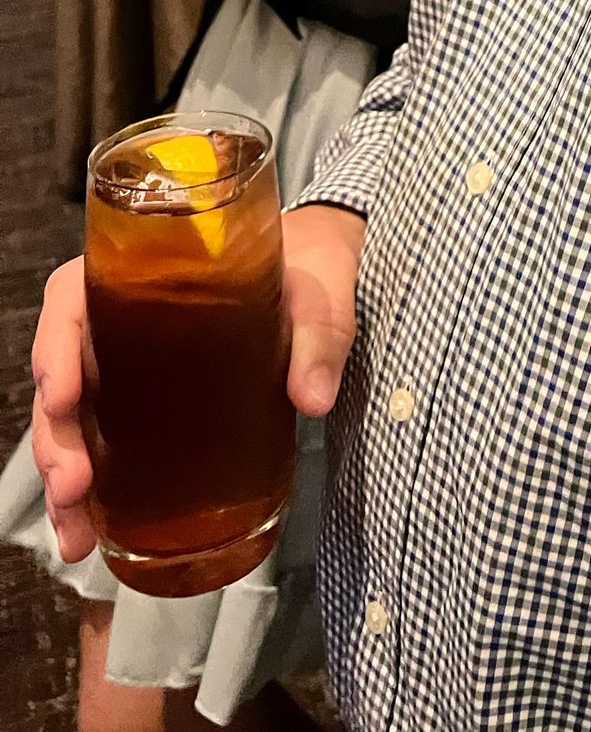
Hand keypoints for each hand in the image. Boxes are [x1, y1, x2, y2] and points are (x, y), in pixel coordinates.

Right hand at [32, 206, 365, 560]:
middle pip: (63, 372)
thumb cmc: (305, 272)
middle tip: (73, 487)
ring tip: (74, 532)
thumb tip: (313, 398)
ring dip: (65, 474)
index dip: (55, 348)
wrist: (320, 277)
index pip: (72, 297)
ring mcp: (131, 366)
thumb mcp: (315, 294)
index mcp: (146, 272)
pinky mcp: (149, 406)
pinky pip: (101, 442)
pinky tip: (91, 532)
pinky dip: (91, 491)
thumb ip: (318, 337)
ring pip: (71, 418)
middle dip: (56, 437)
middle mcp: (123, 318)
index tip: (63, 398)